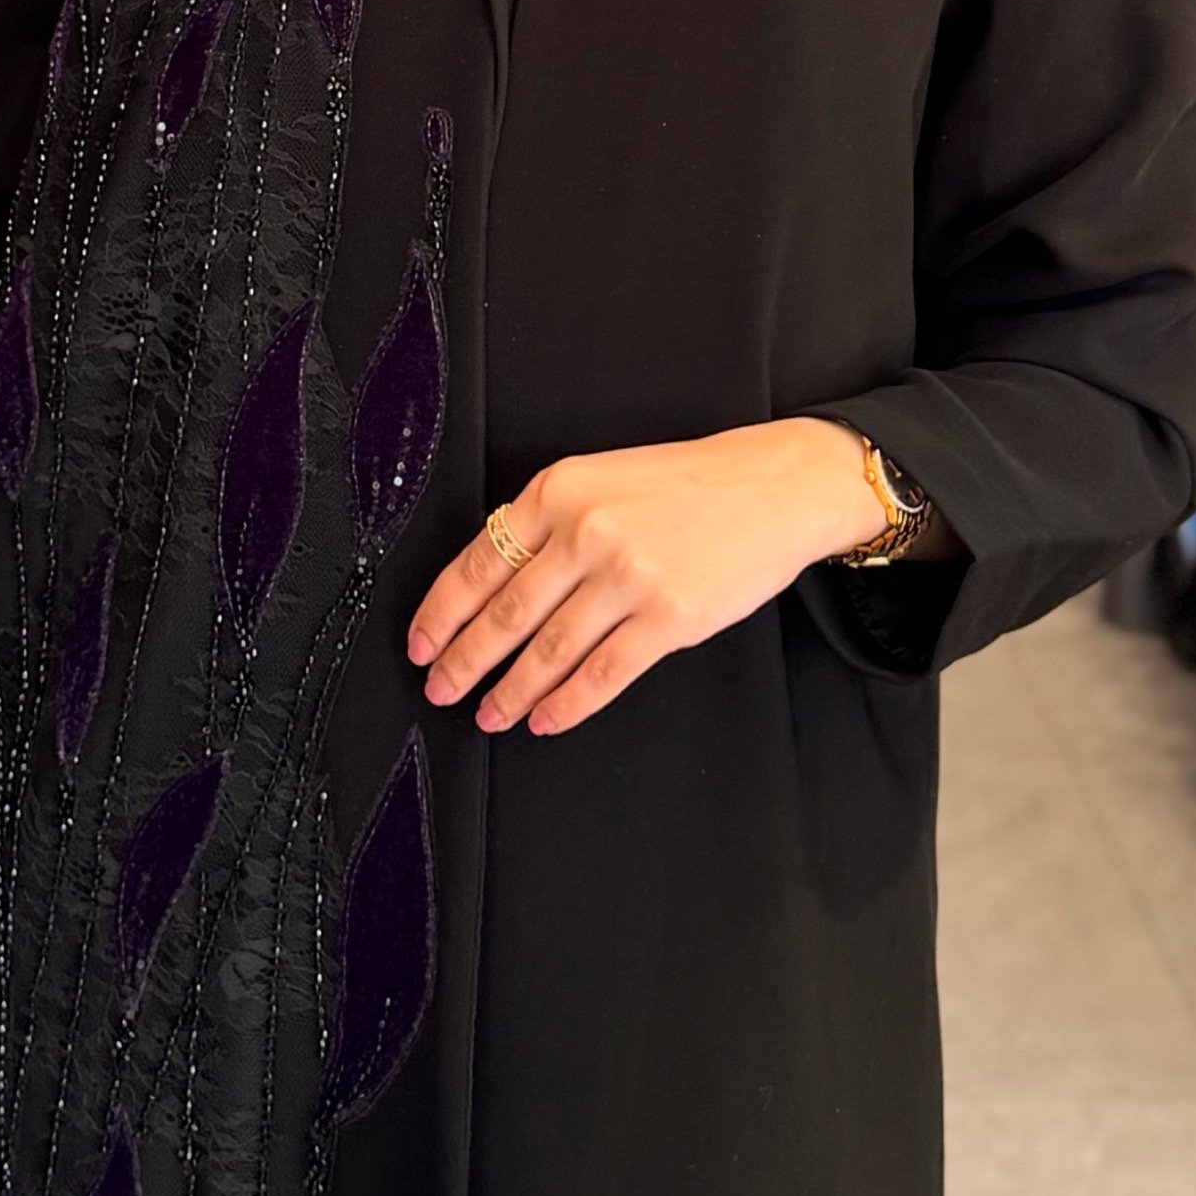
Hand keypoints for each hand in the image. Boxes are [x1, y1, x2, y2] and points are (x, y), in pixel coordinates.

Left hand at [408, 421, 888, 739]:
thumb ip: (550, 520)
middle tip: (441, 688)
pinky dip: (565, 704)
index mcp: (560, 489)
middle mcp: (587, 532)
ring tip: (489, 713)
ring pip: (548, 651)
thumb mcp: (604, 476)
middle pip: (505, 614)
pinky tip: (544, 718)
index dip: (442, 613)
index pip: (479, 562)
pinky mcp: (668, 619)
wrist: (774, 486)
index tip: (421, 644)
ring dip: (510, 691)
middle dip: (465, 661)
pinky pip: (601, 674)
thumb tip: (494, 582)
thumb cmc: (689, 483)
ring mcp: (628, 578)